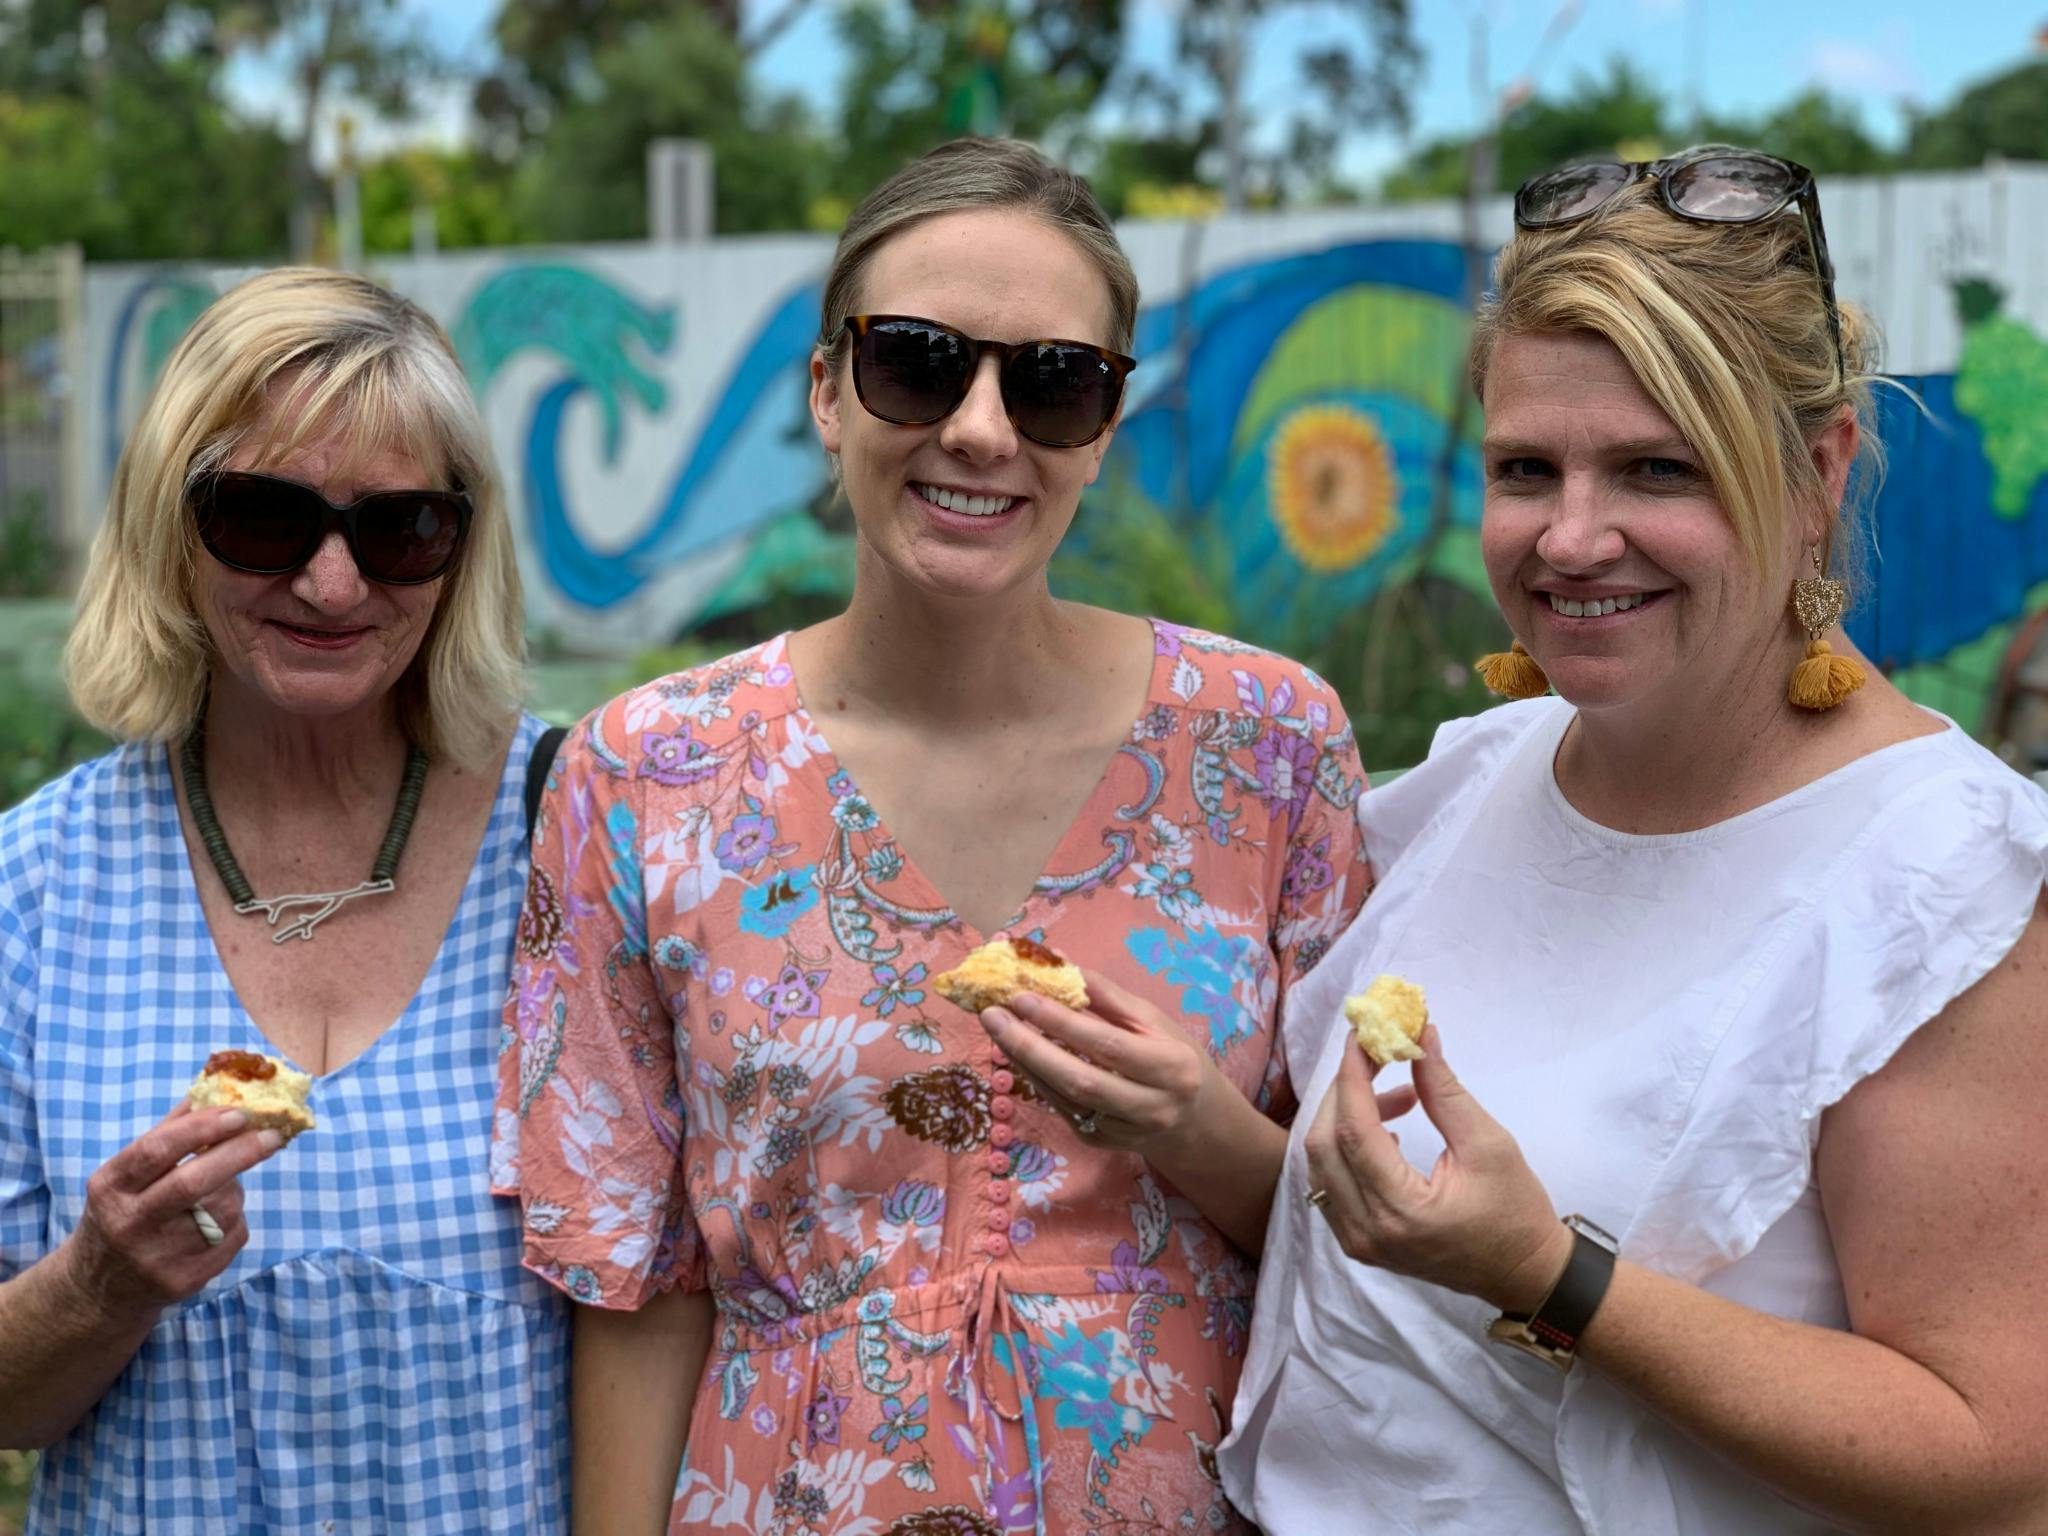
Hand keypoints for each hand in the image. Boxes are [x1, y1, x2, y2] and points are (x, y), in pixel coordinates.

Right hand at [63, 1103, 284, 1321]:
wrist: (100, 1288)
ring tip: (220, 1189)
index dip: (202, 1129)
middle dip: (239, 1153)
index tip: (240, 1113)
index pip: (157, 1150)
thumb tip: (217, 1087)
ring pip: (222, 1210)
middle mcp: (129, 1224)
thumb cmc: (124, 1211)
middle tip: (273, 1135)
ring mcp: (155, 1258)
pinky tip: (214, 1223)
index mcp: (110, 1187)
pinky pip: (232, 1238)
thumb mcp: (126, 1174)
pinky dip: (234, 1220)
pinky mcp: (183, 1281)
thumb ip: (169, 1131)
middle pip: (192, 1183)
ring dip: (235, 1190)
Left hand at [977, 967, 1227, 1157]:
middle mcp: (1150, 1106)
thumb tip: (1060, 963)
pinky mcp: (1100, 1143)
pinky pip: (1060, 1107)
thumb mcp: (1153, 1020)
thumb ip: (1107, 996)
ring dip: (1024, 1061)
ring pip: (1064, 1098)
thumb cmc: (1174, 1057)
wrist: (1195, 1120)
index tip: (1022, 995)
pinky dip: (1036, 1077)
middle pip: (1079, 1080)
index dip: (1062, 1022)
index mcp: (1171, 1067)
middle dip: (1029, 1046)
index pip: (1107, 1044)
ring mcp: (1122, 1132)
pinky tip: (1017, 1052)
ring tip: (998, 1027)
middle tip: (992, 1014)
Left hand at [1302, 1025, 1571, 1314]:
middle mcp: (1368, 1231)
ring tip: (1398, 1097)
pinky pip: (1330, 1184)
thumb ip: (1444, 1090)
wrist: (1523, 1274)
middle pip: (1325, 1145)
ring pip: (1321, 1164)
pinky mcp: (1358, 1242)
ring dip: (1344, 1118)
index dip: (1353, 1077)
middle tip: (1377, 1058)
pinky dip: (1346, 1149)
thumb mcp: (1488, 1144)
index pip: (1355, 1132)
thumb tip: (1419, 1034)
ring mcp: (1358, 1242)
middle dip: (1343, 1092)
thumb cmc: (1515, 1212)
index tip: (1362, 1036)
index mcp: (1402, 1211)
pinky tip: (1384, 1132)